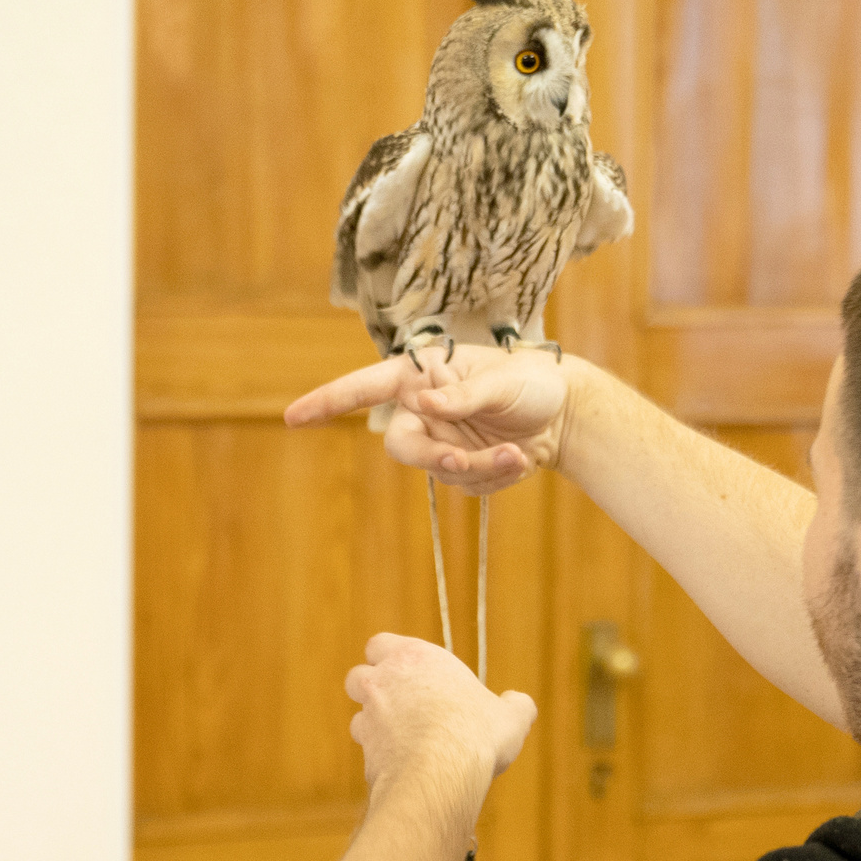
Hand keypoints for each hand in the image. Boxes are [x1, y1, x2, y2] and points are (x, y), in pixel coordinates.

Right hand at [285, 348, 573, 494]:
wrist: (566, 414)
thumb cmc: (532, 380)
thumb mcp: (502, 381)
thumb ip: (462, 395)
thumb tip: (425, 405)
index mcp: (422, 374)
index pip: (365, 387)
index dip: (327, 401)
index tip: (294, 417)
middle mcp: (423, 408)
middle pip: (401, 444)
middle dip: (433, 458)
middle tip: (464, 462)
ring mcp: (441, 440)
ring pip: (438, 471)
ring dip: (479, 468)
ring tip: (518, 453)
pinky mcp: (461, 468)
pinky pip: (465, 486)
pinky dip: (494, 477)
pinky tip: (520, 458)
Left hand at [345, 634, 535, 812]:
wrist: (441, 773)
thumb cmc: (475, 734)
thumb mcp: (511, 716)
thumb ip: (515, 704)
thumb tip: (520, 702)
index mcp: (414, 658)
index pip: (380, 644)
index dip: (389, 657)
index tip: (410, 673)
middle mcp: (384, 682)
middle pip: (358, 676)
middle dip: (373, 689)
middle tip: (402, 706)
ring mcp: (369, 717)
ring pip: (358, 716)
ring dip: (375, 726)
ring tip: (407, 741)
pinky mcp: (365, 752)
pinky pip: (366, 751)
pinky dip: (381, 757)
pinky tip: (406, 766)